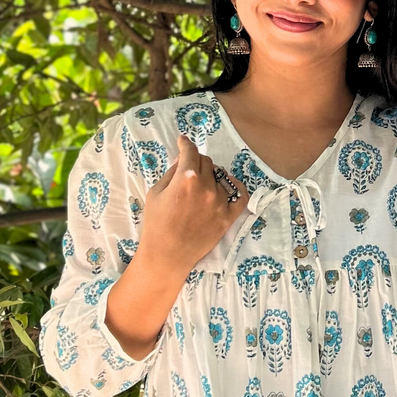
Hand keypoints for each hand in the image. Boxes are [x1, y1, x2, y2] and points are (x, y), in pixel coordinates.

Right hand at [137, 134, 249, 271]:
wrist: (167, 255)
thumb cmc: (156, 224)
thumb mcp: (155, 193)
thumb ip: (171, 172)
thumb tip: (182, 160)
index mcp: (187, 178)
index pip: (190, 152)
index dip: (185, 144)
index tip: (183, 141)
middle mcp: (207, 187)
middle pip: (207, 162)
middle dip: (197, 161)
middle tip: (189, 167)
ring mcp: (220, 202)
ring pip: (220, 177)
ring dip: (211, 175)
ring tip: (201, 183)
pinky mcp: (228, 217)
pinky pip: (241, 196)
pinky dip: (236, 187)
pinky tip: (230, 185)